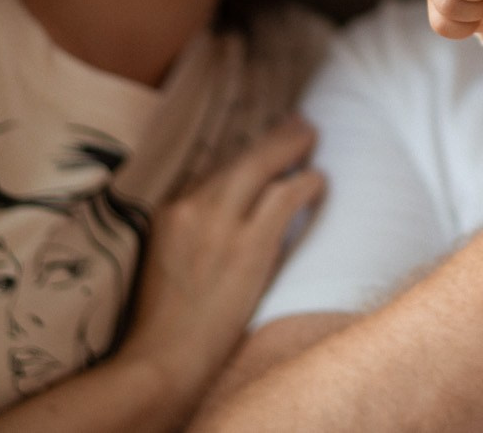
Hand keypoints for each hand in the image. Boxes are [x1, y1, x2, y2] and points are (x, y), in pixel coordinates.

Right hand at [119, 116, 325, 398]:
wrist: (164, 359)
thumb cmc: (165, 322)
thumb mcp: (166, 260)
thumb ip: (193, 232)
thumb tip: (237, 214)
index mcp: (167, 211)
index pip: (213, 171)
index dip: (244, 156)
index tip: (263, 147)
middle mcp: (190, 207)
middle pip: (240, 158)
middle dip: (274, 139)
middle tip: (299, 123)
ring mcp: (219, 223)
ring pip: (262, 166)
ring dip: (292, 148)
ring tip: (311, 138)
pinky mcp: (248, 244)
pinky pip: (285, 197)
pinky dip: (306, 184)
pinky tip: (319, 180)